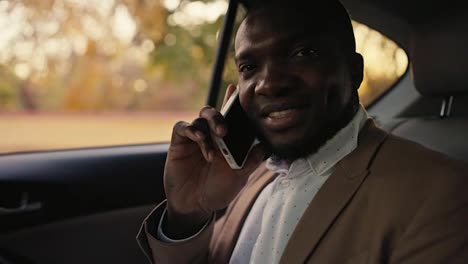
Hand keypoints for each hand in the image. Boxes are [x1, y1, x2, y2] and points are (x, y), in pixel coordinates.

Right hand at [163, 84, 263, 237]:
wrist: (194, 206)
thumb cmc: (218, 190)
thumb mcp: (239, 178)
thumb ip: (251, 161)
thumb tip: (266, 146)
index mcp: (227, 140)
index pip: (232, 117)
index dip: (233, 102)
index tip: (236, 89)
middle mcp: (211, 135)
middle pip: (213, 113)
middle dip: (220, 117)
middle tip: (224, 131)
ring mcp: (195, 138)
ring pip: (200, 119)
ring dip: (207, 132)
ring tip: (211, 154)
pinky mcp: (179, 142)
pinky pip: (183, 127)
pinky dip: (192, 132)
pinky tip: (200, 147)